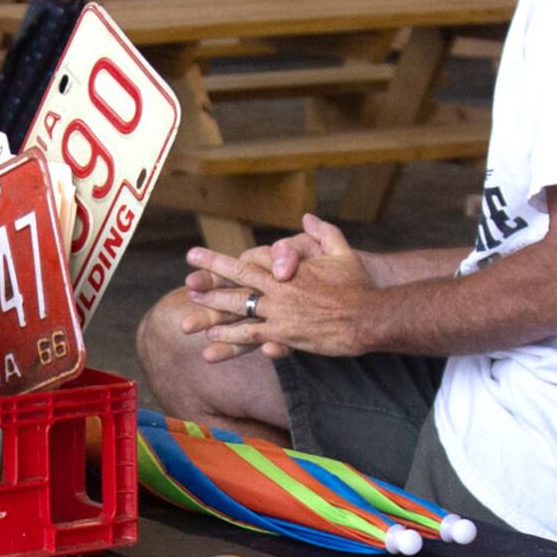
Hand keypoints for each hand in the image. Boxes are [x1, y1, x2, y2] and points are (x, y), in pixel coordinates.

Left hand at [177, 215, 384, 361]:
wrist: (369, 316)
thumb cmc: (357, 285)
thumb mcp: (341, 252)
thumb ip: (323, 233)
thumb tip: (308, 217)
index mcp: (287, 272)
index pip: (246, 263)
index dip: (218, 262)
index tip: (194, 257)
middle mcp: (279, 291)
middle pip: (238, 285)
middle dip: (209, 282)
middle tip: (186, 284)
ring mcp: (281, 313)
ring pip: (241, 311)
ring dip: (215, 311)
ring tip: (194, 313)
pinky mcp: (288, 335)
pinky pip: (255, 336)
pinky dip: (234, 337)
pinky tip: (216, 339)